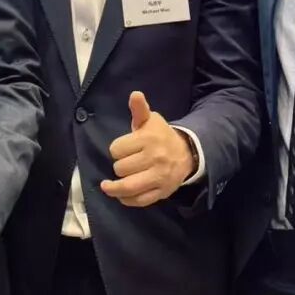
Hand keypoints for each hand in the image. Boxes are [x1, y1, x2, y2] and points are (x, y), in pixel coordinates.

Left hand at [100, 91, 194, 207]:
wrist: (187, 153)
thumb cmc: (161, 135)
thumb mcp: (150, 120)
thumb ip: (139, 109)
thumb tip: (135, 94)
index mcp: (148, 139)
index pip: (117, 149)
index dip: (116, 149)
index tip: (122, 149)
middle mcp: (154, 159)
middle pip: (120, 168)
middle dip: (118, 166)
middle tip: (124, 164)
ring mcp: (159, 177)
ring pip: (128, 187)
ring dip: (114, 189)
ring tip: (107, 186)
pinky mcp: (162, 192)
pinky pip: (140, 200)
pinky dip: (127, 200)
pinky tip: (121, 195)